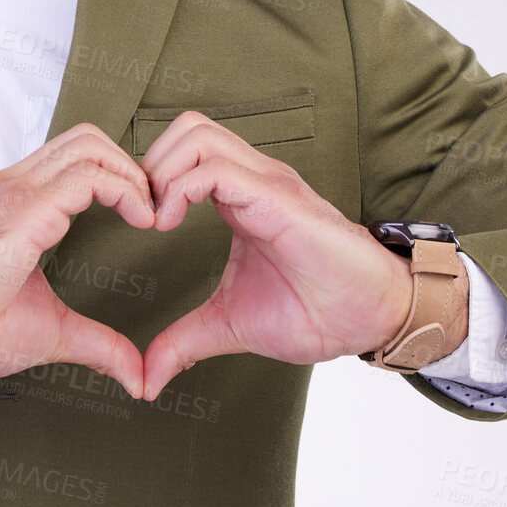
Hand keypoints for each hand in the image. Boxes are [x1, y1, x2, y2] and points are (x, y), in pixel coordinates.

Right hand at [0, 123, 155, 396]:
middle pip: (89, 139)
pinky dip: (125, 190)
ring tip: (149, 215)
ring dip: (133, 175)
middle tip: (154, 211)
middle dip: (132, 167)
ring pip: (91, 147)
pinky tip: (140, 221)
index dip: (120, 177)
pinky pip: (87, 176)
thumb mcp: (50, 331)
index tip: (145, 217)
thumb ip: (97, 344)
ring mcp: (17, 192)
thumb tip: (135, 375)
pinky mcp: (23, 210)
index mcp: (18, 202)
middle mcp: (16, 186)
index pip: (78, 157)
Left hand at [139, 111, 446, 399]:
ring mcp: (265, 182)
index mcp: (239, 197)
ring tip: (156, 220)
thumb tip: (146, 378)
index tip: (134, 225)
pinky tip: (170, 225)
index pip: (183, 152)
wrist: (372, 318)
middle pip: (186, 128)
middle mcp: (251, 178)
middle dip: (149, 164)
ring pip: (197, 134)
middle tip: (140, 215)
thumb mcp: (231, 325)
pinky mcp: (277, 197)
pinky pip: (216, 169)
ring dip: (162, 171)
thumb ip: (185, 341)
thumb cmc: (316, 312)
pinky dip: (179, 189)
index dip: (148, 179)